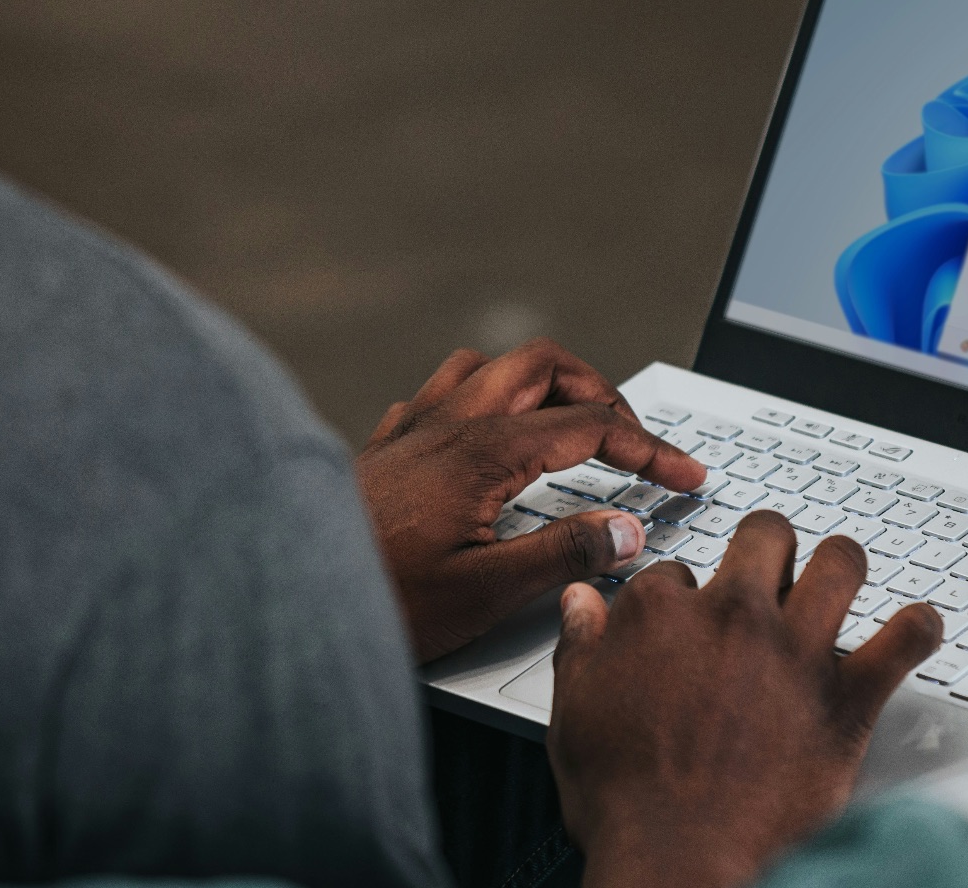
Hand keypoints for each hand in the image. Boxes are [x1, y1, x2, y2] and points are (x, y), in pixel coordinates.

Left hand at [356, 339, 704, 662]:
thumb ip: (564, 554)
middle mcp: (447, 423)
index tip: (684, 475)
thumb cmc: (374, 601)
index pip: (592, 425)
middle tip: (632, 439)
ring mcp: (411, 429)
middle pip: (544, 365)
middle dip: (601, 391)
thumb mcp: (485, 592)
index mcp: (483, 450)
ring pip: (489, 366)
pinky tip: (484, 437)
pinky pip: (438, 393)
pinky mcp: (383, 448)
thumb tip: (626, 530)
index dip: (651, 448)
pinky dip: (481, 400)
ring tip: (569, 422)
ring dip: (540, 383)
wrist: (282, 601)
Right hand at [549, 511, 943, 887]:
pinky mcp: (847, 697)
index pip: (675, 572)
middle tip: (770, 572)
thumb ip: (581, 647)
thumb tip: (581, 603)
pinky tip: (915, 629)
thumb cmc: (627, 801)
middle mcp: (734, 616)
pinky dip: (918, 629)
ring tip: (839, 579)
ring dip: (842, 567)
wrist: (679, 859)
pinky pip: (905, 639)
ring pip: (841, 563)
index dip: (682, 596)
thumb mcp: (574, 714)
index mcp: (661, 615)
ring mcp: (796, 651)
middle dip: (767, 547)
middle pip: (765, 537)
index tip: (687, 620)